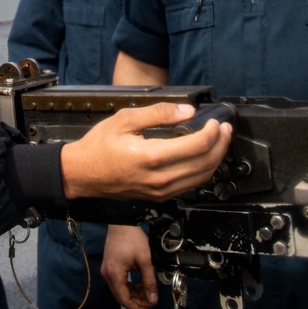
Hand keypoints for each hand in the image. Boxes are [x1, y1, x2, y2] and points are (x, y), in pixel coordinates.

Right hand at [59, 102, 232, 200]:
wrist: (82, 174)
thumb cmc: (99, 146)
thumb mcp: (125, 119)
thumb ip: (159, 113)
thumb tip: (187, 111)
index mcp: (152, 157)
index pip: (198, 146)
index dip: (214, 132)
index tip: (217, 121)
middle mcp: (160, 179)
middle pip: (206, 164)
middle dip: (221, 144)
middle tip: (226, 129)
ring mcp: (161, 191)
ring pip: (202, 178)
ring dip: (216, 159)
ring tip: (220, 142)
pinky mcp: (159, 197)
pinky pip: (190, 186)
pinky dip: (203, 171)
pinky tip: (204, 158)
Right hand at [102, 225, 156, 308]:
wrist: (122, 222)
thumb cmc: (132, 238)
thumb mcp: (145, 260)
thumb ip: (149, 281)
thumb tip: (153, 299)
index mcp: (115, 275)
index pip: (125, 300)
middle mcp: (108, 275)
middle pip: (122, 296)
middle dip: (137, 302)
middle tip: (151, 303)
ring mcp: (107, 271)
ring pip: (121, 290)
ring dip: (134, 294)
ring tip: (148, 295)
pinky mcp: (110, 267)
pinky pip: (119, 282)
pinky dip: (130, 286)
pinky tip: (140, 286)